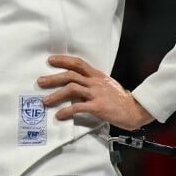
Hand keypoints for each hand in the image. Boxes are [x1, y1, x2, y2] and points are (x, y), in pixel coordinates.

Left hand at [37, 55, 153, 130]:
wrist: (135, 110)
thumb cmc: (121, 99)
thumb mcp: (107, 85)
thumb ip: (92, 83)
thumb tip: (76, 85)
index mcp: (98, 76)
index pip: (78, 63)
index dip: (63, 60)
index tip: (51, 60)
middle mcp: (96, 82)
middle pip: (71, 75)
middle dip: (53, 78)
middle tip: (40, 81)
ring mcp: (97, 94)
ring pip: (72, 89)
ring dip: (56, 95)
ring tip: (46, 101)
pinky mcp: (98, 106)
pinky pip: (78, 107)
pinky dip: (66, 111)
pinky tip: (60, 115)